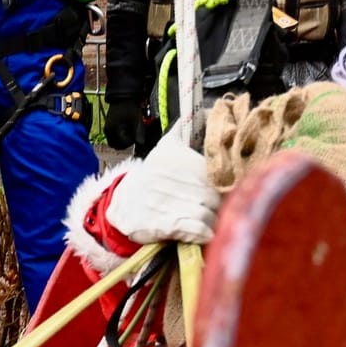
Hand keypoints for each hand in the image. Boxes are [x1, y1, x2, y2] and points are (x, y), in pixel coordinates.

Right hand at [102, 99, 144, 150]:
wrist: (123, 97)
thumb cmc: (130, 108)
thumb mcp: (136, 121)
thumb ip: (139, 133)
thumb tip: (141, 144)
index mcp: (113, 130)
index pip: (122, 144)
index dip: (131, 141)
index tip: (135, 133)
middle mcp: (107, 131)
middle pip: (117, 146)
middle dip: (125, 144)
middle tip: (132, 135)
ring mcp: (107, 130)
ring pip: (114, 143)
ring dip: (122, 141)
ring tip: (129, 132)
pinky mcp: (108, 128)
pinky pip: (113, 138)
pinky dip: (119, 138)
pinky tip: (126, 130)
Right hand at [104, 121, 218, 245]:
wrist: (122, 203)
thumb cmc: (148, 177)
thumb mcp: (163, 150)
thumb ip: (179, 133)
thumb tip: (193, 113)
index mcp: (185, 164)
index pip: (218, 177)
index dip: (223, 187)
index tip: (222, 192)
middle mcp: (182, 183)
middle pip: (216, 198)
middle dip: (220, 207)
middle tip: (218, 211)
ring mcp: (175, 205)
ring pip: (210, 215)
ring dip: (213, 222)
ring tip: (211, 223)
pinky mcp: (168, 225)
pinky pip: (198, 230)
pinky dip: (205, 233)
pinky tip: (205, 233)